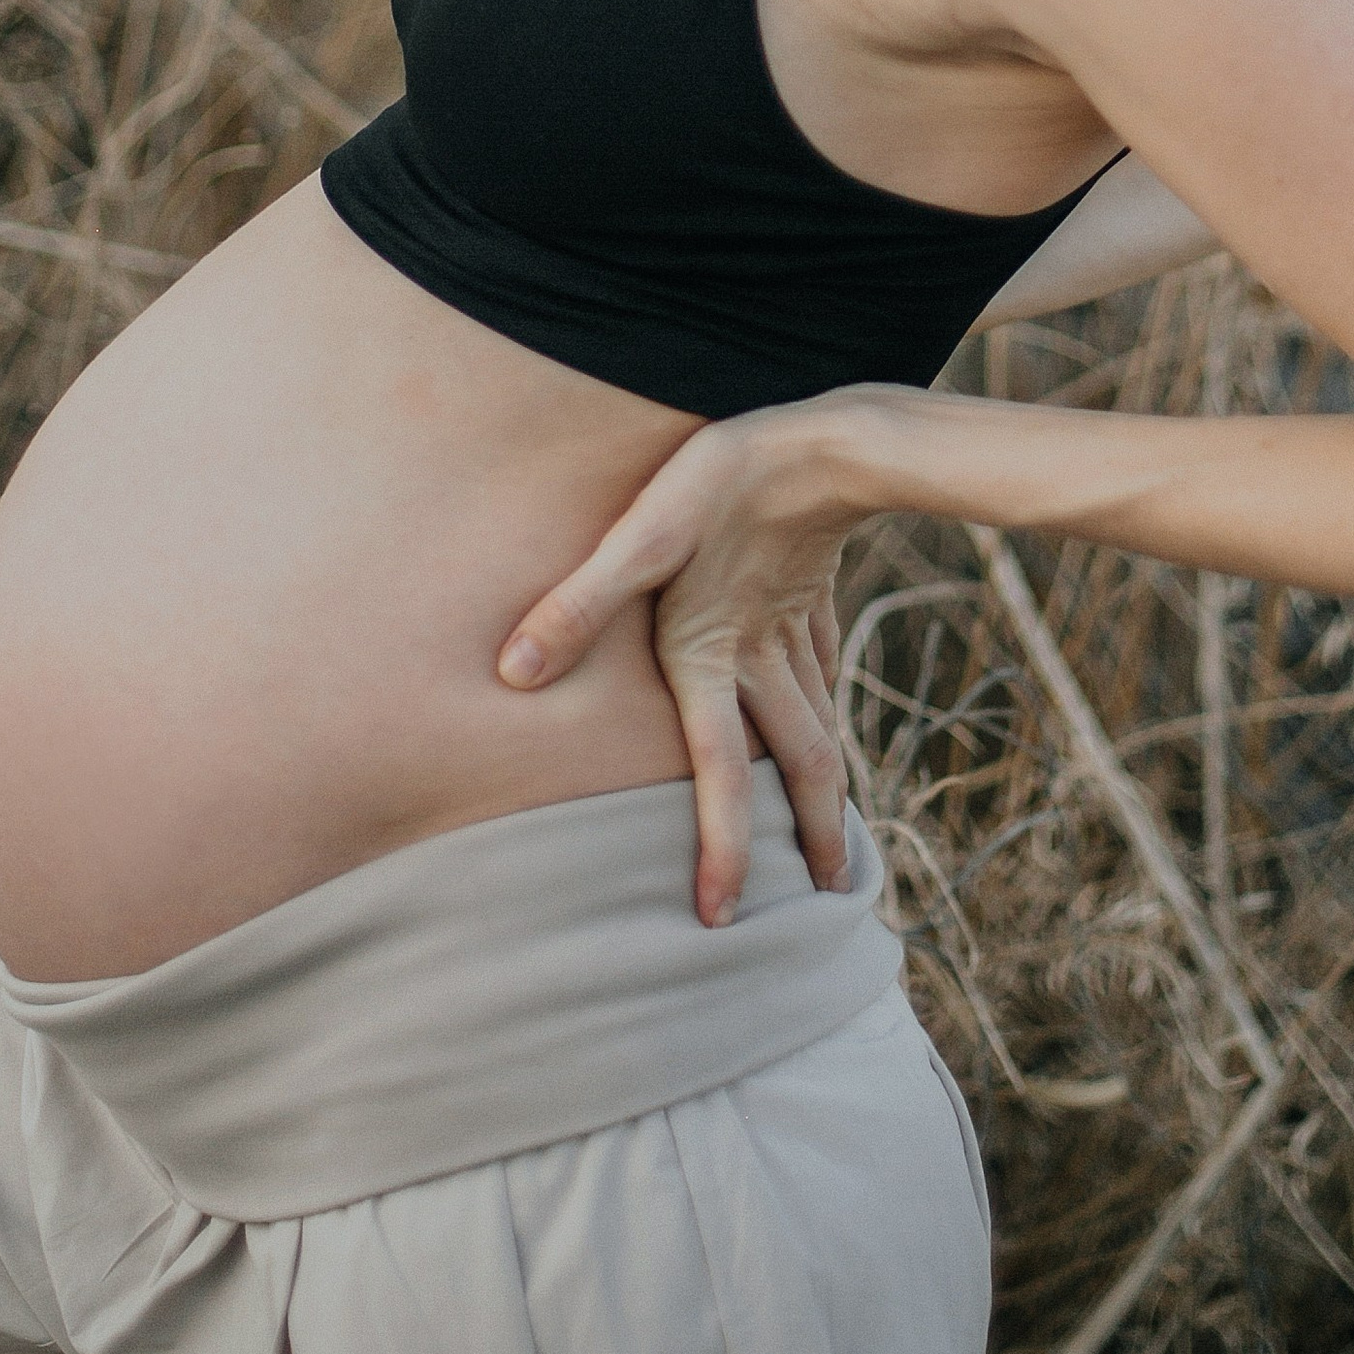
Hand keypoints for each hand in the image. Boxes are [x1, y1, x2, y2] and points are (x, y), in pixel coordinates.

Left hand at [497, 407, 859, 928]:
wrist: (824, 439)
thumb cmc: (722, 482)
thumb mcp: (642, 535)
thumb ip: (580, 603)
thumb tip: (515, 673)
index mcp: (712, 657)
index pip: (720, 773)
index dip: (721, 847)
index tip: (722, 914)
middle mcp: (760, 658)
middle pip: (800, 765)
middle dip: (815, 836)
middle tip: (831, 897)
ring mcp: (794, 628)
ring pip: (821, 726)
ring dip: (830, 787)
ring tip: (839, 832)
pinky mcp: (812, 595)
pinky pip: (826, 672)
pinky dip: (832, 710)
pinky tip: (830, 715)